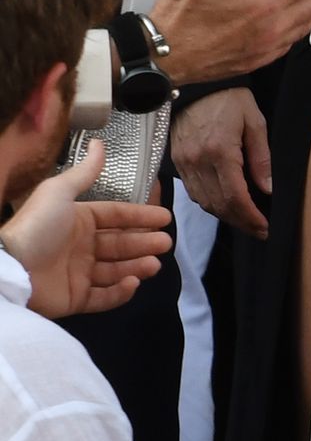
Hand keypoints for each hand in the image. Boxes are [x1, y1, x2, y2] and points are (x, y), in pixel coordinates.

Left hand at [2, 143, 171, 318]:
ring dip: (136, 266)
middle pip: (119, 244)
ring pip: (115, 270)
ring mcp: (78, 273)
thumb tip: (100, 142)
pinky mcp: (75, 298)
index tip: (164, 217)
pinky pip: (102, 297)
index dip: (139, 216)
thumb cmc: (39, 227)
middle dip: (143, 242)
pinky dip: (119, 293)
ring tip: (155, 263)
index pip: (115, 216)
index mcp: (77, 220)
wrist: (13, 268)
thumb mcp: (60, 191)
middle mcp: (80, 246)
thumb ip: (84, 172)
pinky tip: (133, 283)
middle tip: (165, 243)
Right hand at [172, 89, 271, 238]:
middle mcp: (198, 161)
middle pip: (219, 205)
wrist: (197, 84)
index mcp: (220, 151)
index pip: (235, 197)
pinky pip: (193, 192)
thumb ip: (261, 157)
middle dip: (241, 222)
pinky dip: (210, 203)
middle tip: (258, 230)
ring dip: (225, 216)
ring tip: (245, 220)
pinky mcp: (177, 161)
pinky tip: (224, 204)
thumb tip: (267, 188)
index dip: (250, 217)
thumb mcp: (254, 121)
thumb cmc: (228, 99)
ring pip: (204, 202)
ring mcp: (184, 163)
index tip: (264, 227)